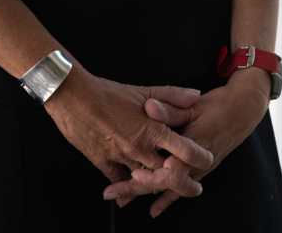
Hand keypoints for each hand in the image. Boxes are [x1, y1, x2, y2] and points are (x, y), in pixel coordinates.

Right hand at [43, 65, 214, 200]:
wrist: (73, 97)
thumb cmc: (107, 92)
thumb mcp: (143, 90)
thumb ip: (172, 96)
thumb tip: (195, 96)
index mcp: (151, 128)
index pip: (183, 149)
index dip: (199, 157)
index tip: (208, 160)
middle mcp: (138, 147)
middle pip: (167, 174)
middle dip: (183, 181)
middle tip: (194, 186)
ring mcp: (121, 158)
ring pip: (144, 180)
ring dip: (156, 184)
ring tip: (167, 187)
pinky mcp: (103, 163)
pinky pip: (119, 181)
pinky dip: (127, 186)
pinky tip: (132, 190)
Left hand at [101, 78, 268, 217]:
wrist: (242, 112)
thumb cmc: (218, 106)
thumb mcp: (193, 105)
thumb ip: (170, 109)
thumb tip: (149, 107)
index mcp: (191, 146)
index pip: (170, 170)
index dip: (151, 176)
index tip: (131, 177)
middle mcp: (195, 164)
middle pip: (162, 183)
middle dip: (136, 189)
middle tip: (112, 193)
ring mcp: (198, 170)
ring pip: (168, 188)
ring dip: (145, 193)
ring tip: (121, 199)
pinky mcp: (199, 172)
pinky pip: (180, 189)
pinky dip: (167, 199)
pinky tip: (154, 209)